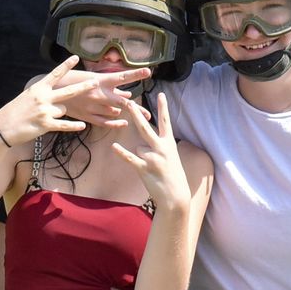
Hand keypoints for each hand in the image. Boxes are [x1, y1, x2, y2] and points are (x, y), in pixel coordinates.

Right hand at [0, 57, 101, 145]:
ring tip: (43, 116)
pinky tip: (82, 126)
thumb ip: (43, 92)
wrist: (2, 126)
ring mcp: (45, 111)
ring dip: (58, 113)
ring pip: (63, 109)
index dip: (66, 66)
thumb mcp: (28, 96)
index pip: (55, 74)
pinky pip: (64, 124)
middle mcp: (43, 97)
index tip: (76, 58)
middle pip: (69, 91)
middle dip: (83, 87)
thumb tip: (57, 91)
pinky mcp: (46, 124)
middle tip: (95, 83)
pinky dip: (73, 126)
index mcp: (39, 88)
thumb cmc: (15, 111)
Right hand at [50, 65, 152, 126]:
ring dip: (125, 113)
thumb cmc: (71, 79)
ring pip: (115, 112)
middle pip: (123, 102)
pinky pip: (104, 122)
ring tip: (136, 116)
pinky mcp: (87, 116)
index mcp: (100, 80)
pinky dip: (114, 123)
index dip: (135, 74)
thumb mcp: (90, 77)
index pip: (122, 76)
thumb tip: (126, 92)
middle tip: (148, 114)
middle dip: (136, 108)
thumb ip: (109, 85)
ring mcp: (93, 106)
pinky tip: (123, 123)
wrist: (51, 91)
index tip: (148, 72)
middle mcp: (99, 94)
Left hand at [111, 93, 189, 209]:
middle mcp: (161, 148)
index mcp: (169, 143)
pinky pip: (130, 158)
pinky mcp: (144, 168)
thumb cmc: (173, 176)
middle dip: (136, 115)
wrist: (175, 196)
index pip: (165, 121)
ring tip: (153, 168)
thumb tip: (141, 145)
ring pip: (139, 147)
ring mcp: (152, 158)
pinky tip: (115, 146)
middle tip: (128, 103)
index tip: (160, 93)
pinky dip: (122, 153)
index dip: (163, 107)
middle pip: (145, 128)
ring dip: (142, 156)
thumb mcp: (171, 157)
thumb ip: (158, 147)